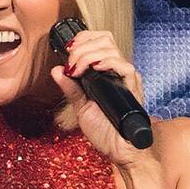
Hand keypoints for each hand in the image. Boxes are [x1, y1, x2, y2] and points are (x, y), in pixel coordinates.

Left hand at [50, 30, 155, 168]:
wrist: (119, 151)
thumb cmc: (105, 131)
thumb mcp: (81, 106)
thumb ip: (70, 88)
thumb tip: (56, 70)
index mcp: (106, 71)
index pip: (99, 40)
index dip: (84, 38)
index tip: (68, 48)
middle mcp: (117, 71)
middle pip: (105, 39)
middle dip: (82, 45)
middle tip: (71, 63)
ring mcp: (126, 78)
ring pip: (112, 49)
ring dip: (88, 54)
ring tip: (77, 70)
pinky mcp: (133, 88)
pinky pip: (125, 67)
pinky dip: (108, 63)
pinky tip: (95, 69)